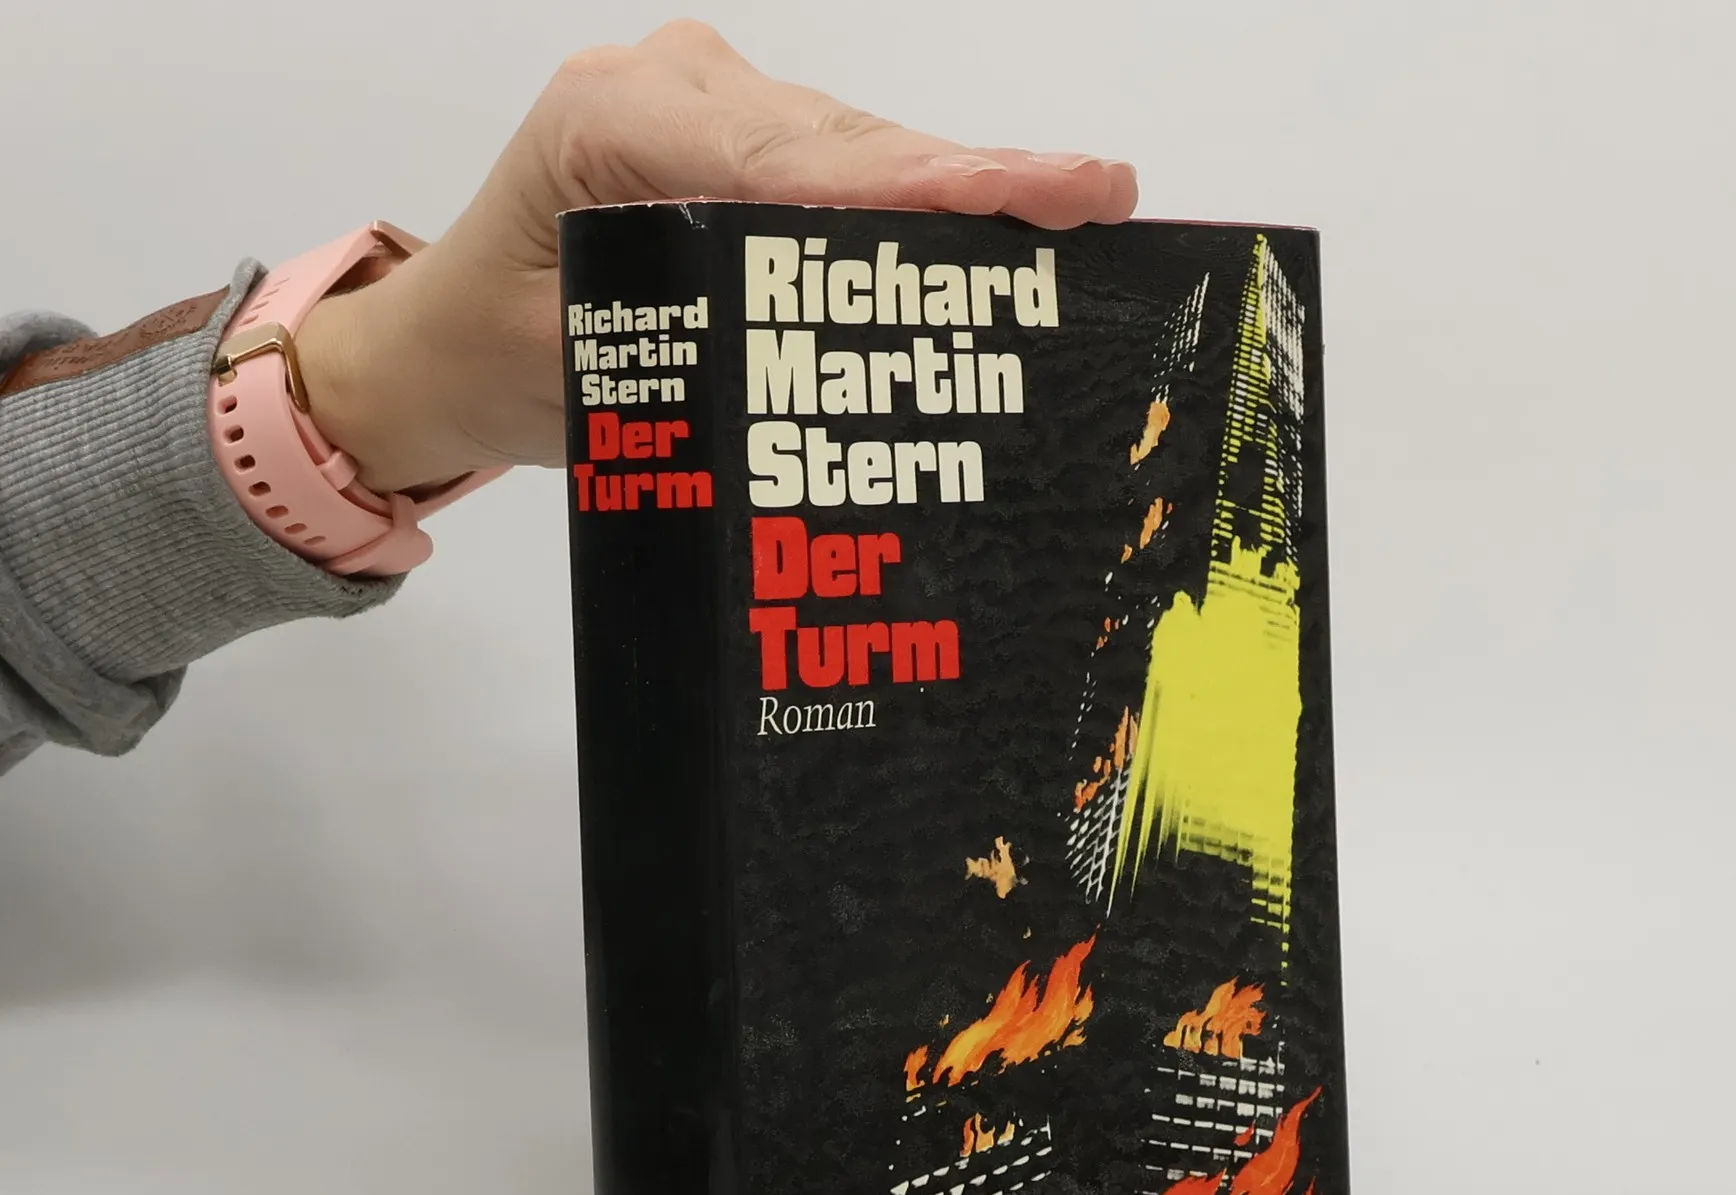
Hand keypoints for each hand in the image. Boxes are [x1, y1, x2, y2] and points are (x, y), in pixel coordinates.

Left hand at [297, 20, 1137, 495]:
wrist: (442, 346)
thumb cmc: (493, 356)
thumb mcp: (586, 368)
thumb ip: (693, 345)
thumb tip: (824, 364)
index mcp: (614, 121)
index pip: (790, 158)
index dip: (915, 184)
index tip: (1019, 194)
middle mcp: (671, 86)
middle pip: (845, 141)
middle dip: (968, 178)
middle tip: (1096, 196)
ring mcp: (706, 102)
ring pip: (856, 148)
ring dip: (959, 190)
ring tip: (1079, 207)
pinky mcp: (732, 137)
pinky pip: (840, 166)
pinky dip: (917, 205)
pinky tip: (1010, 218)